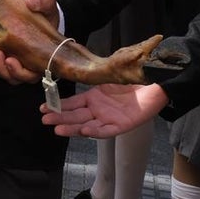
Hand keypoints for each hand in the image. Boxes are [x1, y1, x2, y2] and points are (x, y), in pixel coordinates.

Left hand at [0, 0, 57, 83]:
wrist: (39, 10)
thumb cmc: (47, 14)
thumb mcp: (48, 5)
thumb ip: (43, 2)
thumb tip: (31, 2)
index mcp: (42, 59)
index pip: (31, 75)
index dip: (19, 72)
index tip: (11, 61)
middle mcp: (27, 63)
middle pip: (12, 76)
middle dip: (2, 68)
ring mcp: (14, 56)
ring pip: (1, 67)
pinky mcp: (3, 48)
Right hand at [40, 83, 168, 138]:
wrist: (155, 82)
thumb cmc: (133, 77)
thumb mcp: (109, 75)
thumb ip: (94, 76)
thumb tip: (75, 67)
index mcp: (94, 97)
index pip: (73, 104)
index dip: (59, 106)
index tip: (44, 108)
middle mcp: (99, 109)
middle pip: (76, 116)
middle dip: (60, 118)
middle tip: (45, 121)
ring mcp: (110, 118)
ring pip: (87, 126)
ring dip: (73, 128)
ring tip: (57, 129)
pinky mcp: (123, 125)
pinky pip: (107, 130)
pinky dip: (95, 131)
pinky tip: (84, 131)